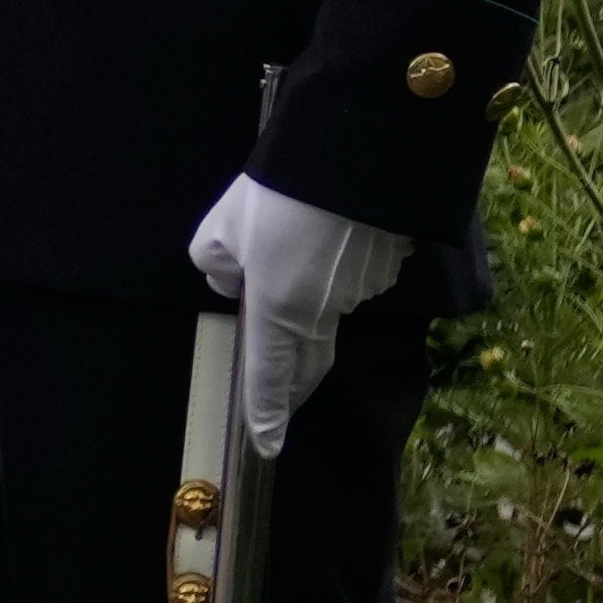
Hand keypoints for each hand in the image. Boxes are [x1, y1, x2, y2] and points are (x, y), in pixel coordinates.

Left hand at [184, 173, 412, 457]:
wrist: (358, 158)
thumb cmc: (278, 197)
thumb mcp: (219, 230)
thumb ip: (215, 264)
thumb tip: (231, 281)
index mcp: (277, 312)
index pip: (269, 378)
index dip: (266, 414)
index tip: (266, 444)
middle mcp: (324, 312)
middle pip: (308, 361)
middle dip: (293, 384)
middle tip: (282, 398)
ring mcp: (361, 292)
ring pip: (329, 310)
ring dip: (308, 302)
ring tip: (292, 255)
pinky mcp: (387, 267)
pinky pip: (352, 280)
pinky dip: (335, 273)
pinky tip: (326, 239)